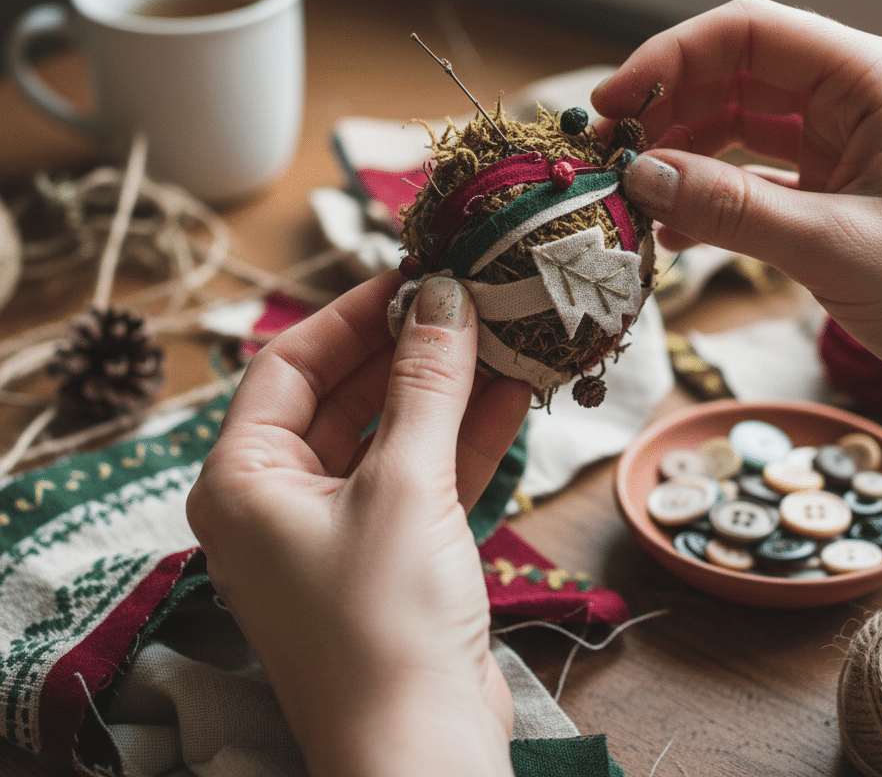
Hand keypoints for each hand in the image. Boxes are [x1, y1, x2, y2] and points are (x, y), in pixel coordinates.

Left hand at [186, 273, 529, 776]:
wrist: (421, 752)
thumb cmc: (383, 622)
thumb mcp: (404, 483)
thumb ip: (425, 383)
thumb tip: (443, 298)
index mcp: (244, 478)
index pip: (289, 363)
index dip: (351, 313)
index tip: (410, 274)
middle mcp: (280, 499)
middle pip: (346, 393)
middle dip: (409, 347)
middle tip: (466, 297)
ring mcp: (339, 528)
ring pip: (394, 432)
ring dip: (448, 387)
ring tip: (502, 331)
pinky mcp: (392, 554)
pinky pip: (425, 474)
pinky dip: (466, 435)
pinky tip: (515, 388)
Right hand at [592, 0, 881, 444]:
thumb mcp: (834, 246)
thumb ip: (730, 208)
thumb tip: (640, 176)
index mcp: (876, 81)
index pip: (753, 34)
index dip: (672, 57)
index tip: (613, 103)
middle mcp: (858, 100)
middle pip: (738, 76)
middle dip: (670, 109)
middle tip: (612, 155)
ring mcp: (845, 148)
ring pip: (739, 128)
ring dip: (684, 157)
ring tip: (637, 197)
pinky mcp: (834, 194)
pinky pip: (754, 179)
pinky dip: (711, 199)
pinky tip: (677, 234)